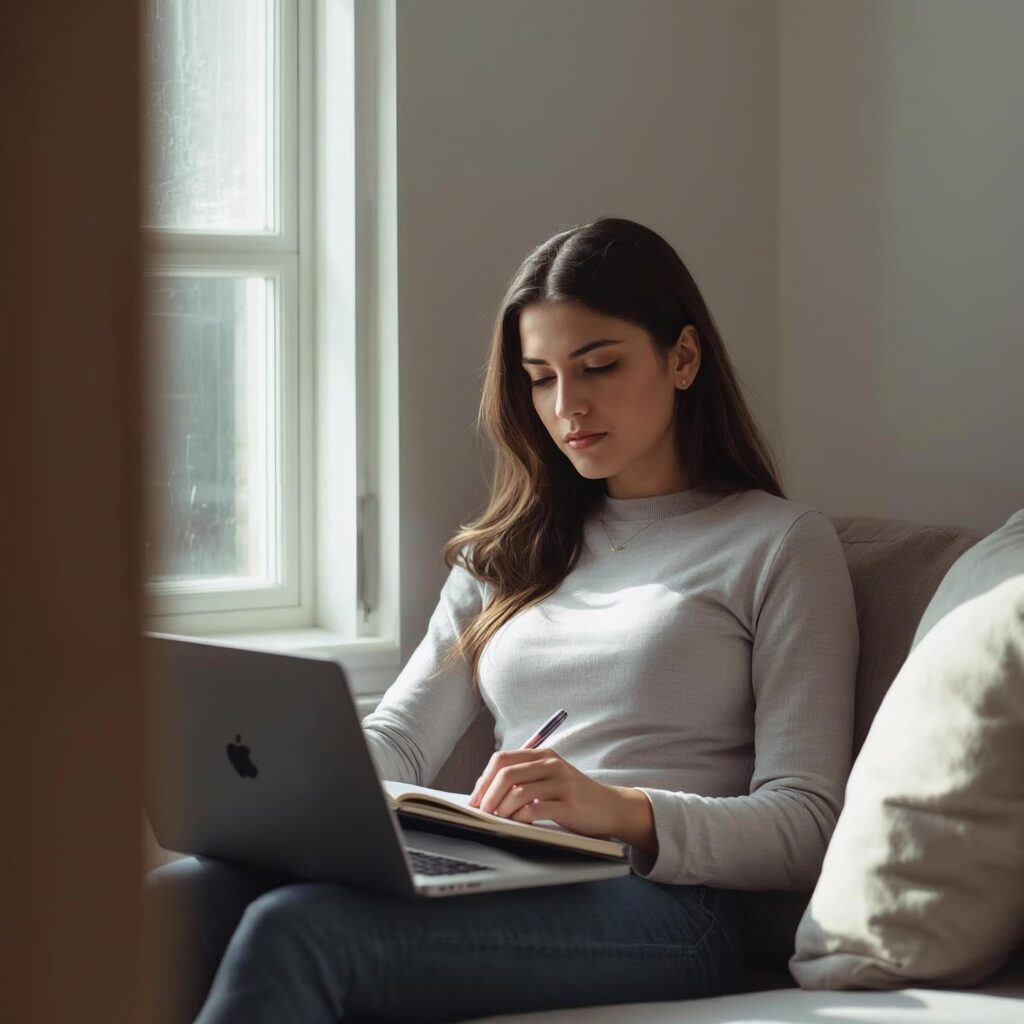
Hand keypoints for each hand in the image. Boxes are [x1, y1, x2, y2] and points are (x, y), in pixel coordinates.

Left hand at [467, 747, 643, 842]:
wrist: (610, 806)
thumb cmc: (573, 795)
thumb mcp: (550, 778)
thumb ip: (524, 777)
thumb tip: (485, 790)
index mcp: (543, 754)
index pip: (503, 759)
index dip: (484, 779)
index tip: (474, 799)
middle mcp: (552, 764)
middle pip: (507, 773)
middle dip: (487, 795)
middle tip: (480, 812)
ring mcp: (561, 782)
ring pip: (518, 791)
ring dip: (501, 808)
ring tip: (496, 820)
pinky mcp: (569, 803)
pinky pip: (535, 809)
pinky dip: (519, 818)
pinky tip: (516, 824)